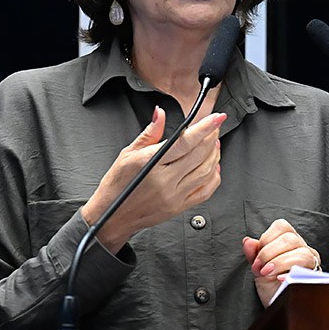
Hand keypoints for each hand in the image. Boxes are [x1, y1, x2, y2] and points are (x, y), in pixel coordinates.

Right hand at [81, 105, 224, 252]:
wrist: (112, 215)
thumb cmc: (118, 185)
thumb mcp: (127, 153)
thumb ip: (149, 133)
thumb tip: (160, 113)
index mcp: (152, 162)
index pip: (185, 141)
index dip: (204, 128)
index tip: (216, 118)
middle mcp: (165, 180)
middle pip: (199, 155)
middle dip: (212, 137)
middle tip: (214, 127)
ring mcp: (174, 195)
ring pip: (206, 172)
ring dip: (215, 155)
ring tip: (213, 143)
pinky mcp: (179, 207)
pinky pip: (205, 192)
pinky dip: (214, 177)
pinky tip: (213, 167)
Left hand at [242, 219, 321, 306]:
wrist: (278, 305)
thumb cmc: (271, 286)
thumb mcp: (259, 269)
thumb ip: (253, 254)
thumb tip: (248, 242)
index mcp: (289, 241)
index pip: (281, 227)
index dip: (266, 240)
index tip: (257, 258)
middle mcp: (303, 248)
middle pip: (290, 239)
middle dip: (270, 253)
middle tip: (260, 268)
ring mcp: (311, 262)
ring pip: (302, 253)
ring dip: (280, 263)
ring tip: (268, 274)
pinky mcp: (315, 278)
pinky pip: (308, 271)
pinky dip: (291, 273)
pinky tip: (280, 279)